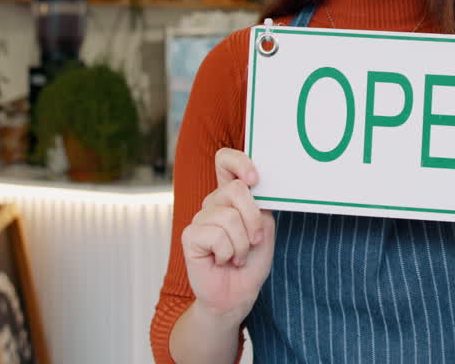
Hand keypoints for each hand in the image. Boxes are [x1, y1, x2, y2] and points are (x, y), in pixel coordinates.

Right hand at [180, 148, 275, 321]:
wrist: (237, 294)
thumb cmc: (252, 261)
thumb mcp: (264, 228)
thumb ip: (259, 204)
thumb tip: (252, 185)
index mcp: (232, 196)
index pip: (225, 161)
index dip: (239, 161)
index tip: (254, 179)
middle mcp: (213, 203)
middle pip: (236, 189)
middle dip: (253, 219)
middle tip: (253, 240)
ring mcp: (200, 218)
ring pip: (229, 217)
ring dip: (242, 243)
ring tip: (237, 255)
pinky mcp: (190, 236)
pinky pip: (217, 235)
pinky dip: (227, 253)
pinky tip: (222, 261)